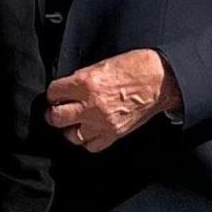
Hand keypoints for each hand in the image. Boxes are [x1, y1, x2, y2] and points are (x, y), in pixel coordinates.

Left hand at [44, 49, 180, 151]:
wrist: (159, 81)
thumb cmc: (133, 68)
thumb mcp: (100, 65)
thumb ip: (80, 79)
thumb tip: (67, 90)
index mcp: (86, 83)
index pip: (54, 93)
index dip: (53, 93)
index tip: (56, 95)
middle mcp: (91, 105)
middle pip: (56, 118)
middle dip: (53, 113)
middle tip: (56, 110)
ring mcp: (103, 122)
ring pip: (71, 136)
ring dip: (69, 128)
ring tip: (73, 122)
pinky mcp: (114, 134)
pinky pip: (91, 146)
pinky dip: (87, 140)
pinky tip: (89, 131)